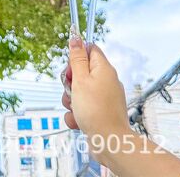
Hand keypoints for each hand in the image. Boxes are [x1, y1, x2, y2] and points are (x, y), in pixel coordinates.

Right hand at [62, 32, 179, 176]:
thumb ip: (76, 58)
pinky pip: (83, 108)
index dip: (76, 57)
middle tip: (70, 90)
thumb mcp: (80, 79)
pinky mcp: (101, 112)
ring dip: (71, 100)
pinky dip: (77, 114)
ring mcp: (104, 98)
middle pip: (81, 72)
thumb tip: (76, 38)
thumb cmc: (95, 110)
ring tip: (75, 109)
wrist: (109, 142)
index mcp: (104, 69)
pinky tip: (78, 121)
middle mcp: (106, 81)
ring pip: (79, 92)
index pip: (89, 50)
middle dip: (70, 82)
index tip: (70, 69)